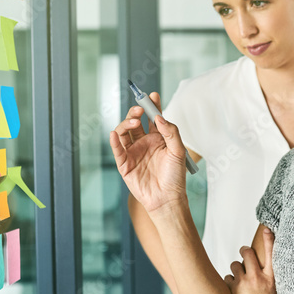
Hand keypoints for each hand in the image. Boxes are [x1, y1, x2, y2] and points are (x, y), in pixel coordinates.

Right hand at [109, 92, 187, 214]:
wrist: (167, 199)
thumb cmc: (175, 177)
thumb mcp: (178, 151)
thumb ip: (171, 132)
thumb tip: (159, 117)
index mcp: (158, 138)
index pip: (153, 118)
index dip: (152, 106)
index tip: (152, 95)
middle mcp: (144, 143)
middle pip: (135, 122)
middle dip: (136, 112)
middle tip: (140, 108)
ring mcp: (133, 152)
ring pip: (124, 132)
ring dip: (126, 123)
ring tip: (134, 121)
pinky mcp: (124, 164)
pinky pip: (117, 149)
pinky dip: (114, 141)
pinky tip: (115, 134)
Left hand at [225, 229, 276, 293]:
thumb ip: (270, 283)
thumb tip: (265, 274)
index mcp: (272, 279)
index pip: (272, 253)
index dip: (269, 238)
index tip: (266, 229)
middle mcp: (258, 277)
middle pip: (248, 253)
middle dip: (244, 251)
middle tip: (244, 253)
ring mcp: (244, 282)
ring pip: (235, 264)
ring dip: (235, 268)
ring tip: (238, 278)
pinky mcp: (233, 289)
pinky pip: (227, 278)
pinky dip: (229, 282)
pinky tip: (233, 291)